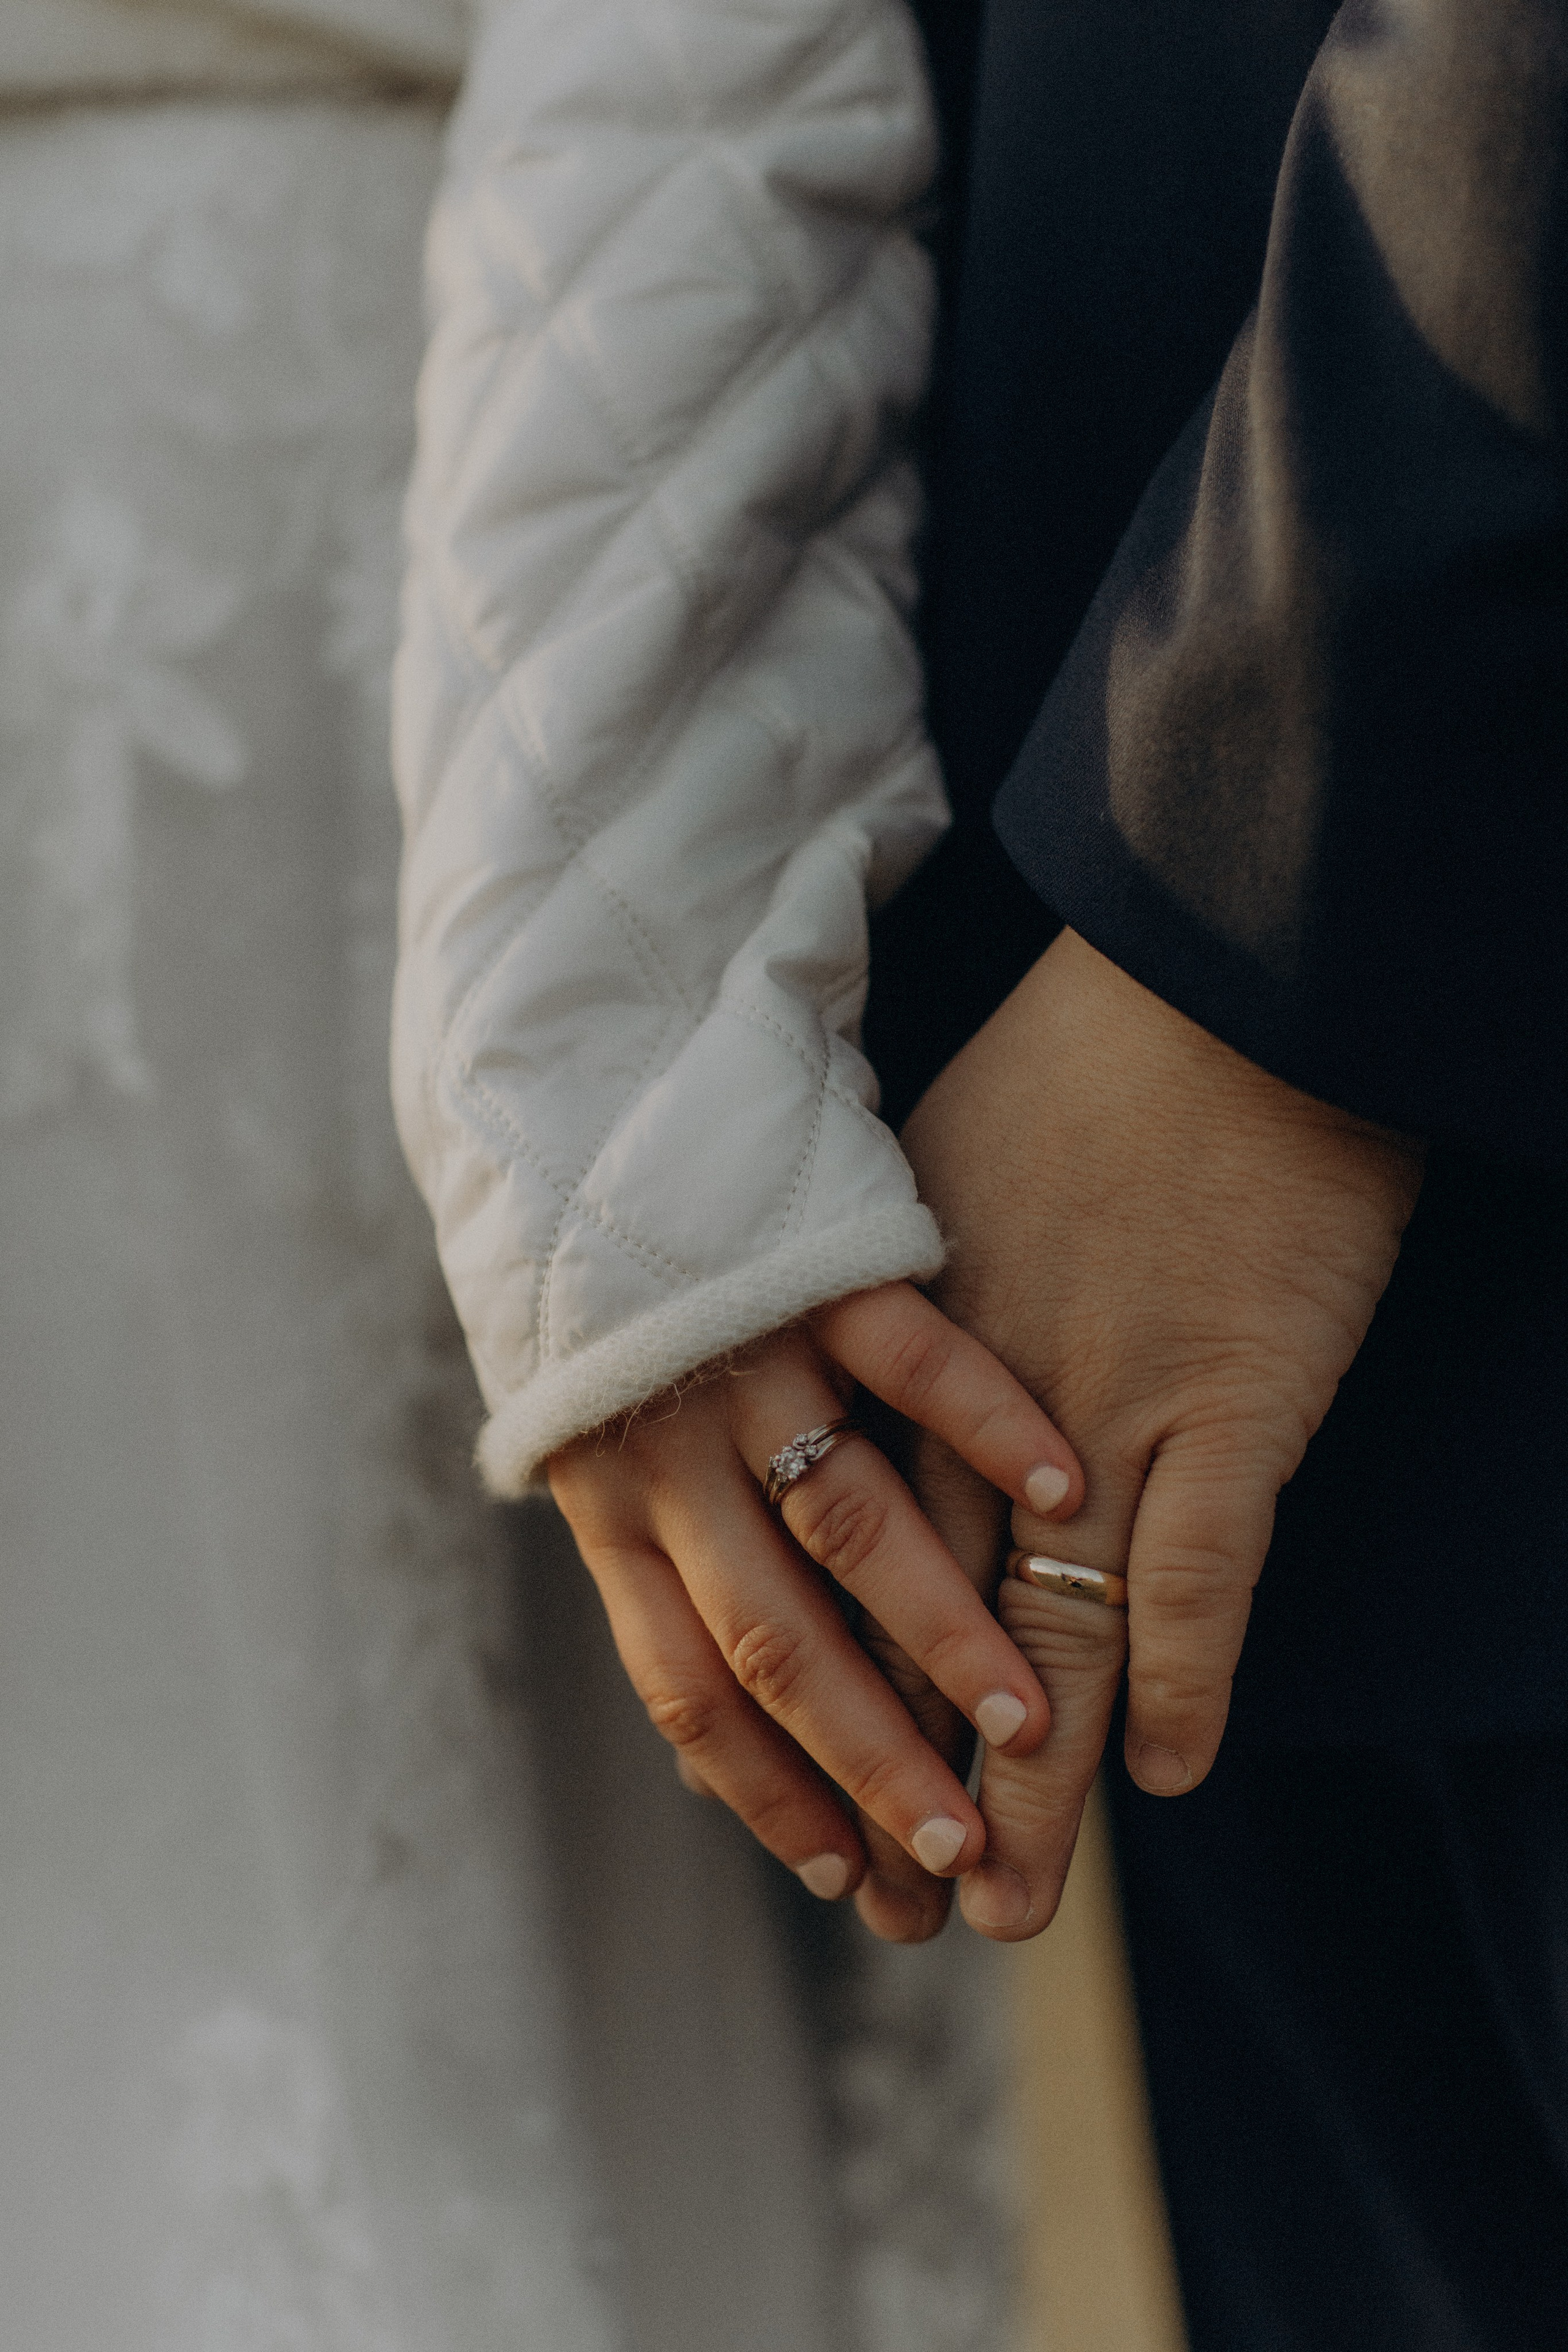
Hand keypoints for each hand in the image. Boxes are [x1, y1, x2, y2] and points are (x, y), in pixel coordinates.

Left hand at [546, 1281, 1081, 1905]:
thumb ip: (668, 1576)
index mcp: (612, 1510)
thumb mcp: (600, 1446)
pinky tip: (1068, 1493)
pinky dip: (989, 1426)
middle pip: (776, 1637)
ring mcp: (751, 1358)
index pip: (691, 1691)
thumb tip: (712, 1758)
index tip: (857, 1882)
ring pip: (847, 1519)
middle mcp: (671, 1452)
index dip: (771, 1793)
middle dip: (873, 1754)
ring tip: (1030, 1720)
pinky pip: (914, 1355)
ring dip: (942, 1628)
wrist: (590, 1114)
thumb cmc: (608, 1308)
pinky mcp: (821, 1264)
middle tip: (965, 1846)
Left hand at [898, 929, 1424, 1938]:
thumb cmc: (1069, 1066)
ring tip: (1012, 1900)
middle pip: (922, 1628)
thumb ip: (877, 1301)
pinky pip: (1198, 1567)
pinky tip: (1169, 1771)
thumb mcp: (922, 1183)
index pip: (834, 1567)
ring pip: (1045, 1628)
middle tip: (903, 1908)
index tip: (815, 1796)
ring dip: (1032, 1777)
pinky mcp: (1226, 1391)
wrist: (1209, 980)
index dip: (826, 1697)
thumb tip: (846, 1385)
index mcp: (887, 1356)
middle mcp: (973, 1401)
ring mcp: (1099, 1403)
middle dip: (909, 1778)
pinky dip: (1181, 1672)